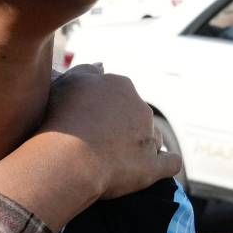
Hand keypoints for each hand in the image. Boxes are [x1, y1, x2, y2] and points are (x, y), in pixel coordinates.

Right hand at [41, 63, 180, 200]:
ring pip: (153, 136)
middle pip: (135, 114)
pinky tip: (158, 166)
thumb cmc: (62, 120)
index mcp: (120, 86)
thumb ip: (86, 71)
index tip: (87, 120)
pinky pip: (170, 163)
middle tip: (97, 141)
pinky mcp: (152, 166)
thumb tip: (102, 66)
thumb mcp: (67, 83)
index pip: (117, 92)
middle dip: (122, 125)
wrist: (69, 160)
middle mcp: (140, 108)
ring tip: (119, 158)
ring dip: (142, 143)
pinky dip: (165, 163)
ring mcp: (149, 137)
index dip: (102, 107)